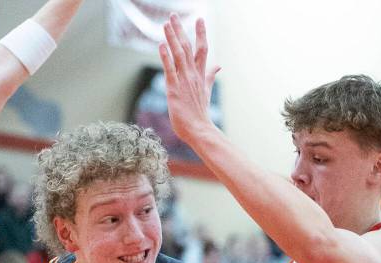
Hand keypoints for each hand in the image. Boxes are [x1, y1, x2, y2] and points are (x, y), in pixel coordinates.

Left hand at [159, 16, 219, 146]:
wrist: (200, 130)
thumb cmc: (200, 115)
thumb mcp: (206, 92)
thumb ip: (210, 76)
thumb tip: (218, 65)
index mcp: (200, 76)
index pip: (202, 50)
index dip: (201, 34)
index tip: (200, 19)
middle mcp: (193, 75)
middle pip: (187, 48)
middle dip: (181, 30)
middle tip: (174, 14)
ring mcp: (184, 81)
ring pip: (178, 55)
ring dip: (172, 38)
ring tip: (167, 23)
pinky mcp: (174, 89)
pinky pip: (170, 69)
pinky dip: (166, 56)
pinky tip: (162, 45)